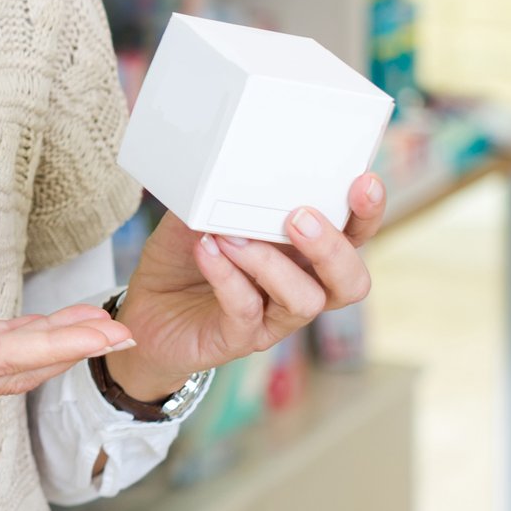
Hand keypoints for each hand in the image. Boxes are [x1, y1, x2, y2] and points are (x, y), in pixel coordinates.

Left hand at [108, 173, 385, 401]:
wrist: (143, 308)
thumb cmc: (183, 260)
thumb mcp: (197, 217)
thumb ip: (217, 197)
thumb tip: (227, 173)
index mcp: (301, 252)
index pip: (352, 236)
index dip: (366, 213)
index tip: (363, 182)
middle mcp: (298, 286)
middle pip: (350, 281)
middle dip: (334, 248)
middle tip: (300, 218)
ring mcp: (272, 317)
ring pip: (305, 300)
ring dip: (270, 263)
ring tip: (231, 236)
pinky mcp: (239, 337)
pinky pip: (247, 310)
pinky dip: (228, 277)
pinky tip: (206, 250)